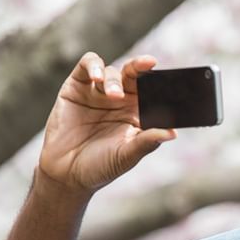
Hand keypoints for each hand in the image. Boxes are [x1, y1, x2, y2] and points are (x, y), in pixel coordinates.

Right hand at [37, 52, 176, 193]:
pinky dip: (94, 65)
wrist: (66, 174)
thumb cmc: (100, 166)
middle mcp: (120, 98)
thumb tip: (173, 133)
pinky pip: (87, 64)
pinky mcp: (76, 86)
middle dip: (141, 67)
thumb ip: (147, 142)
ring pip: (112, 71)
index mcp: (137, 112)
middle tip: (147, 65)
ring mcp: (98, 92)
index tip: (170, 79)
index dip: (160, 82)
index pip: (152, 90)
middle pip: (134, 74)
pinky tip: (97, 78)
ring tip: (114, 95)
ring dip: (115, 80)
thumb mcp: (126, 155)